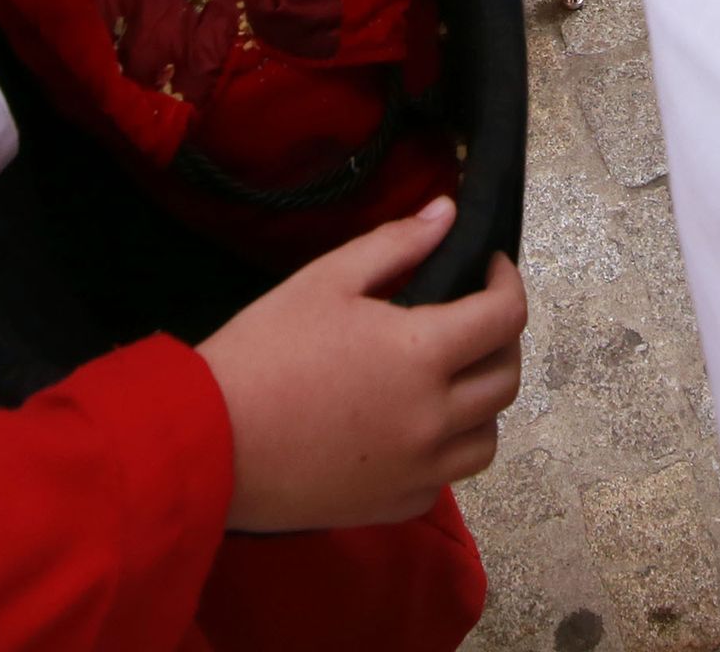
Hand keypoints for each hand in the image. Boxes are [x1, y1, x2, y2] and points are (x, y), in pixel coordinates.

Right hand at [200, 196, 527, 531]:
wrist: (211, 440)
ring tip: (450, 372)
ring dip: (483, 400)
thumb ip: (397, 243)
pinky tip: (414, 423)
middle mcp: (434, 418)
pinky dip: (447, 448)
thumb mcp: (328, 278)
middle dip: (502, 337)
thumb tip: (447, 214)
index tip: (491, 266)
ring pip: (488, 436)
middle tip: (474, 313)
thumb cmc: (266, 350)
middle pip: (507, 379)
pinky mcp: (394, 505)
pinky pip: (448, 477)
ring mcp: (418, 470)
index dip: (509, 282)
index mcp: (423, 353)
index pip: (504, 317)